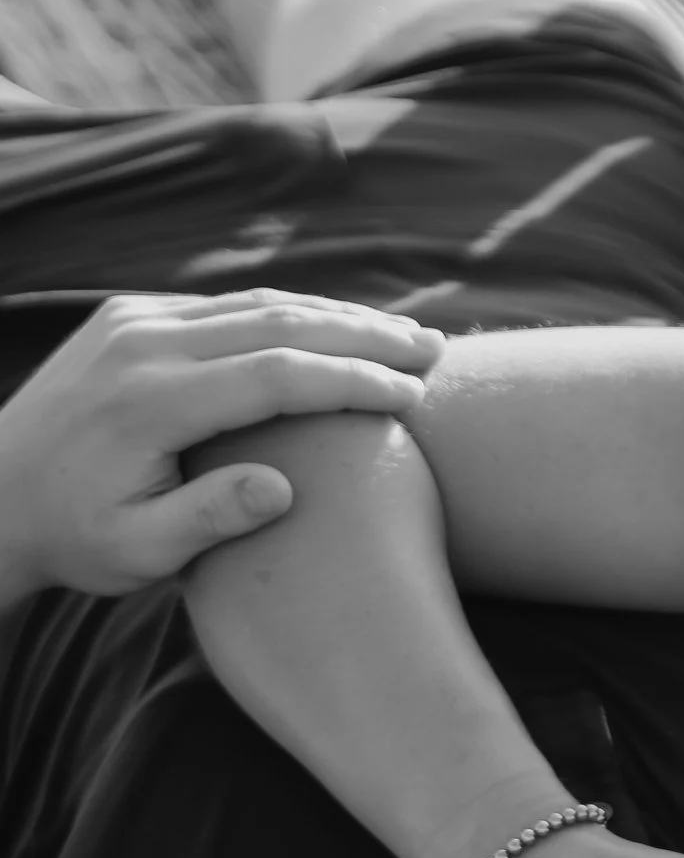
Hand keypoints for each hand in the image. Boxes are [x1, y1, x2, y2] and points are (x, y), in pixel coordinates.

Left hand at [0, 289, 444, 600]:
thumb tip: (283, 487)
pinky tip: (335, 332)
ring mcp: (133, 320)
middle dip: (366, 332)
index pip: (279, 373)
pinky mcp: (128, 315)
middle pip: (279, 320)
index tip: (414, 395)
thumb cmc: (73, 539)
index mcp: (150, 401)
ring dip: (336, 315)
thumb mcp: (134, 554)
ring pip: (256, 302)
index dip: (355, 380)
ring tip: (405, 334)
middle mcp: (142, 343)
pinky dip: (290, 315)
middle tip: (437, 348)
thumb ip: (207, 519)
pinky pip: (225, 306)